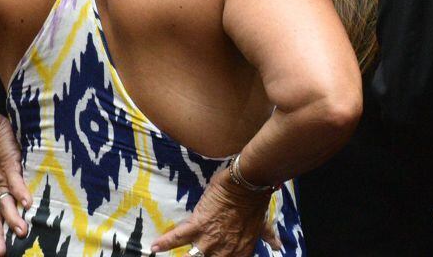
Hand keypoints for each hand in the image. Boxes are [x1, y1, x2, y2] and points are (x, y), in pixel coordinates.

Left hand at [0, 113, 30, 255]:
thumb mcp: (4, 172)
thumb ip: (10, 186)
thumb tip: (17, 201)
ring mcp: (4, 177)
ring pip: (5, 203)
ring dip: (12, 219)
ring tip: (22, 232)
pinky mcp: (10, 164)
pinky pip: (16, 181)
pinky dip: (21, 192)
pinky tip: (28, 203)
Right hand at [150, 165, 280, 254]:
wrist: (248, 182)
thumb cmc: (255, 201)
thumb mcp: (262, 222)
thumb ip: (267, 236)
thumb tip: (279, 246)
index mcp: (241, 251)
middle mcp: (224, 250)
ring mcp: (209, 239)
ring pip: (193, 256)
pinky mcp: (197, 224)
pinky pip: (178, 237)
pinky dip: (165, 242)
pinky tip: (154, 247)